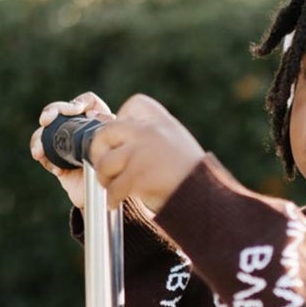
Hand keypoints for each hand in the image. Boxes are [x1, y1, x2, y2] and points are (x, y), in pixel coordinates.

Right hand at [31, 90, 112, 211]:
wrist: (105, 198)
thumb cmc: (114, 171)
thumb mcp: (117, 150)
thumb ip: (111, 132)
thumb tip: (100, 117)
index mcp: (97, 122)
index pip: (88, 102)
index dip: (81, 102)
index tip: (77, 109)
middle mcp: (78, 128)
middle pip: (60, 110)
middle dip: (51, 111)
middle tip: (46, 120)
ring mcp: (63, 142)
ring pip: (45, 130)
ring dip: (39, 137)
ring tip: (39, 151)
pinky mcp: (54, 158)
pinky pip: (41, 151)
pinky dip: (42, 155)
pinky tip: (52, 166)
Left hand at [84, 94, 203, 212]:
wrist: (206, 199)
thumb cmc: (190, 178)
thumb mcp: (176, 145)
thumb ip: (152, 136)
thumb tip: (115, 135)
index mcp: (164, 122)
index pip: (134, 105)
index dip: (122, 120)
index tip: (123, 139)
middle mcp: (151, 132)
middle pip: (107, 131)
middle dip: (99, 150)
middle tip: (104, 165)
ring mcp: (143, 152)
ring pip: (106, 162)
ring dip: (104, 177)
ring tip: (111, 186)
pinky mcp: (138, 175)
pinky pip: (114, 186)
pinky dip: (112, 197)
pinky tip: (115, 202)